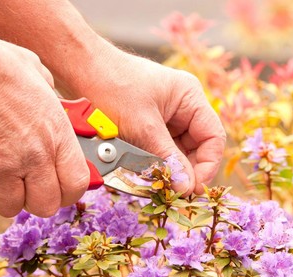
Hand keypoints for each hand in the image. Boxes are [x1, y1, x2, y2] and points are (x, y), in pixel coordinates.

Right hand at [0, 30, 88, 216]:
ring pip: (11, 207)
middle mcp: (37, 155)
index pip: (77, 183)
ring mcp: (6, 166)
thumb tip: (49, 94)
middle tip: (28, 186)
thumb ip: (50, 95)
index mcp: (58, 134)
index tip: (62, 187)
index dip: (70, 191)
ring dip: (5, 198)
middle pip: (46, 205)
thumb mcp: (40, 76)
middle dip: (37, 200)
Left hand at [62, 47, 225, 194]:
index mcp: (190, 97)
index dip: (207, 165)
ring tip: (156, 184)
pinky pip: (159, 149)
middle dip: (186, 169)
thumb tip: (186, 188)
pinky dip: (154, 162)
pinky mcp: (149, 124)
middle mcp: (183, 106)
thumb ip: (167, 159)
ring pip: (177, 151)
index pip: (213, 138)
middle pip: (197, 147)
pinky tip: (144, 174)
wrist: (79, 69)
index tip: (193, 187)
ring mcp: (166, 115)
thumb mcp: (142, 127)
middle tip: (173, 191)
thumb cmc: (112, 85)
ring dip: (168, 167)